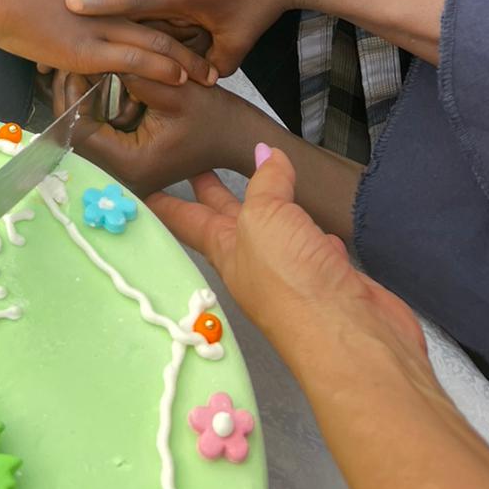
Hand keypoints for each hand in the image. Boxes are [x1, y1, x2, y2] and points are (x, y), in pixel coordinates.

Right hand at [0, 0, 218, 87]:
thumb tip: (89, 11)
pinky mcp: (90, 47)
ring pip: (160, 39)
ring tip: (209, 78)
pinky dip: (162, 70)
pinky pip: (138, 59)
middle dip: (197, 36)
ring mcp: (105, 24)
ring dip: (188, 60)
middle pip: (169, 14)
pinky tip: (180, 81)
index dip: (185, 7)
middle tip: (218, 54)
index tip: (207, 21)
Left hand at [74, 73, 249, 194]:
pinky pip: (103, 129)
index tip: (75, 66)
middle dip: (74, 96)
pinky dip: (100, 105)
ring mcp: (125, 167)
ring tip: (83, 65)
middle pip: (77, 133)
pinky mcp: (130, 155)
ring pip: (87, 129)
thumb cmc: (216, 116)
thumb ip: (135, 74)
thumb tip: (97, 58)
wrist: (241, 135)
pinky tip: (102, 79)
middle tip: (72, 62)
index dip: (71, 97)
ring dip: (84, 99)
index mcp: (129, 163)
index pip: (78, 131)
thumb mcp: (175, 89)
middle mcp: (121, 173)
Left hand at [150, 151, 427, 368]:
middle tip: (198, 163)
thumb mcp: (265, 218)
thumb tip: (267, 153)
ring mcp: (292, 273)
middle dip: (212, 193)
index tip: (139, 185)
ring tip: (267, 181)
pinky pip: (315, 249)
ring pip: (275, 232)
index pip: (187, 219)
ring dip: (269, 210)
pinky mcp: (329, 278)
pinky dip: (315, 236)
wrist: (349, 335)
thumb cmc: (290, 275)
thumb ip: (267, 183)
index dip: (165, 202)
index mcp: (226, 249)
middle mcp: (254, 262)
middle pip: (227, 220)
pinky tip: (322, 228)